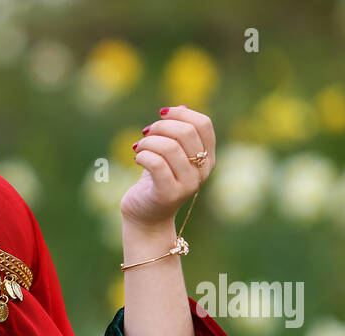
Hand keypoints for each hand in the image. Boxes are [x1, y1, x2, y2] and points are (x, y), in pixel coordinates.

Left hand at [121, 104, 216, 229]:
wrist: (145, 219)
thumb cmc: (156, 183)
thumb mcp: (169, 156)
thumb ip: (177, 135)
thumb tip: (181, 107)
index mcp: (207, 158)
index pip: (204, 124)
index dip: (182, 113)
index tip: (162, 114)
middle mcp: (202, 171)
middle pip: (186, 132)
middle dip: (161, 126)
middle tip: (145, 133)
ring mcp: (188, 184)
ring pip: (170, 147)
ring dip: (148, 142)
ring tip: (138, 148)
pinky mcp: (169, 194)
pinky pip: (157, 164)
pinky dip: (143, 156)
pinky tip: (136, 158)